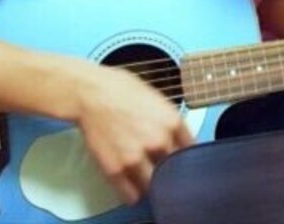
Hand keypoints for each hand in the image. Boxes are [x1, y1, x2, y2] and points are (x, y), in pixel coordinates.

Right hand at [73, 63, 193, 203]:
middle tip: (161, 165)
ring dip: (151, 183)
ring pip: (154, 185)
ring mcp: (137, 158)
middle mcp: (159, 142)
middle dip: (168, 167)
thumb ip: (169, 121)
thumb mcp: (157, 98)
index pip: (190, 150)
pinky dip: (133, 193)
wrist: (92, 93)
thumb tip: (176, 137)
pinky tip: (132, 185)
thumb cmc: (122, 89)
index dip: (184, 154)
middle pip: (174, 168)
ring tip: (146, 176)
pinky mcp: (116, 170)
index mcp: (172, 122)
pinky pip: (131, 195)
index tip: (181, 157)